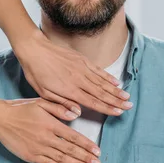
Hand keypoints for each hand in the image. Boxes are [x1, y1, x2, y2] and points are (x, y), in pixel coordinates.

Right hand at [0, 98, 101, 162]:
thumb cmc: (21, 108)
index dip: (86, 145)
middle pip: (70, 150)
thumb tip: (75, 114)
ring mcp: (38, 148)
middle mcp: (46, 137)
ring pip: (61, 158)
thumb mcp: (41, 102)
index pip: (73, 137)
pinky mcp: (30, 156)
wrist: (0, 119)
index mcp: (51, 124)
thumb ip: (59, 108)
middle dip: (85, 157)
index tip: (97, 150)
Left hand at [14, 30, 132, 115]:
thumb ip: (62, 104)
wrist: (34, 49)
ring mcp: (82, 68)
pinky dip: (108, 76)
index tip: (119, 112)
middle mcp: (80, 80)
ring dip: (116, 90)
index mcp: (70, 90)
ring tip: (126, 96)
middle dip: (117, 100)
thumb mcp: (44, 93)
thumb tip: (76, 113)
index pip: (93, 102)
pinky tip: (116, 81)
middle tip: (129, 105)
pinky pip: (98, 70)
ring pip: (103, 82)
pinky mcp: (82, 60)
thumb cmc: (36, 72)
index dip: (107, 108)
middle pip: (102, 93)